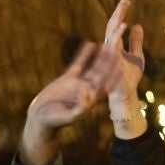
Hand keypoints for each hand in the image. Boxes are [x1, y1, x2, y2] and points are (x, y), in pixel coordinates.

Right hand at [21, 39, 122, 164]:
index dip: (114, 76)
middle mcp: (90, 90)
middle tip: (119, 49)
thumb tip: (88, 92)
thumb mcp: (70, 116)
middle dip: (111, 62)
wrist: (41, 118)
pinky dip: (84, 54)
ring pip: (93, 67)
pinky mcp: (69, 78)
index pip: (107, 86)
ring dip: (100, 56)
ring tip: (108, 43)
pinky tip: (89, 43)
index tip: (123, 65)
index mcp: (93, 100)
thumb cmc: (56, 121)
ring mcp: (80, 83)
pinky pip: (79, 63)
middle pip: (103, 74)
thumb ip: (80, 107)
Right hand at [104, 0, 144, 104]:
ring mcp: (110, 58)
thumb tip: (137, 25)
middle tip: (125, 0)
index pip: (116, 25)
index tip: (126, 0)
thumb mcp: (137, 55)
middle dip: (118, 14)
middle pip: (112, 28)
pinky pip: (113, 55)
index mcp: (115, 45)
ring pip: (111, 39)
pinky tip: (123, 31)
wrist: (126, 94)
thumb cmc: (129, 76)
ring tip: (123, 16)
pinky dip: (117, 42)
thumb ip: (136, 41)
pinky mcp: (112, 67)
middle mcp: (110, 49)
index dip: (120, 13)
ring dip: (116, 27)